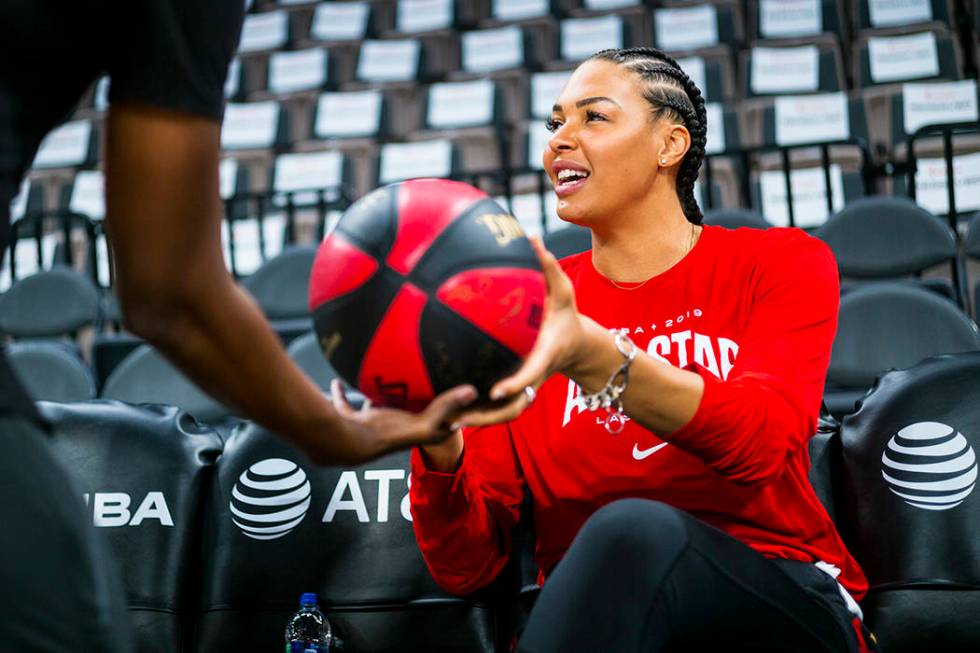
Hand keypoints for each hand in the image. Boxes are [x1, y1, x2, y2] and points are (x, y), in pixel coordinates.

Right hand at [324, 379, 475, 464]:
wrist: (351, 443)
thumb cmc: (388, 436)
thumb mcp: (425, 422)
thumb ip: (446, 406)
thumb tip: (472, 391)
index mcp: (414, 432)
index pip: (437, 425)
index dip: (448, 416)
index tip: (456, 397)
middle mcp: (393, 428)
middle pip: (406, 414)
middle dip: (410, 403)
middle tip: (418, 383)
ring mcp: (370, 425)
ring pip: (373, 408)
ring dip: (373, 399)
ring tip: (377, 381)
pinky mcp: (351, 420)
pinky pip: (346, 406)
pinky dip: (341, 395)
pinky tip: (337, 383)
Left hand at [454, 236, 588, 427]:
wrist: (578, 347)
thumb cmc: (567, 316)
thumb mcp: (564, 290)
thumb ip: (548, 266)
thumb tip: (532, 235)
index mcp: (544, 356)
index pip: (531, 373)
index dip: (515, 383)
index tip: (496, 390)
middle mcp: (534, 377)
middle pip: (512, 406)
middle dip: (487, 416)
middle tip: (458, 417)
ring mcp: (526, 388)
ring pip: (503, 413)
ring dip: (478, 420)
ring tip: (447, 421)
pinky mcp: (518, 392)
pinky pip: (497, 407)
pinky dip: (478, 412)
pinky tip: (450, 411)